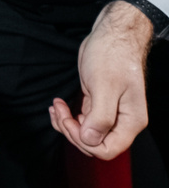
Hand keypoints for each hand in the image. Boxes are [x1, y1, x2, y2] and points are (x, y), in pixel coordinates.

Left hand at [51, 0, 153, 159]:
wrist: (110, 37)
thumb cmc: (112, 56)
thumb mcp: (105, 85)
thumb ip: (100, 116)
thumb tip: (90, 139)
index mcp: (130, 121)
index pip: (108, 150)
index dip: (85, 142)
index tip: (71, 121)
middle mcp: (121, 121)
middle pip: (94, 144)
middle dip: (72, 132)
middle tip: (59, 111)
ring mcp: (109, 114)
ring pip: (85, 134)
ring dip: (66, 125)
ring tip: (56, 107)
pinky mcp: (97, 105)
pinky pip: (81, 121)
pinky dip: (66, 117)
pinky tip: (58, 105)